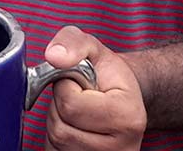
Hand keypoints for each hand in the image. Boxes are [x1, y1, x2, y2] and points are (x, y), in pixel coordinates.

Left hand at [42, 26, 146, 150]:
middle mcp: (123, 147)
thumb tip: (54, 56)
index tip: (80, 82)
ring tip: (77, 111)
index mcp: (128, 117)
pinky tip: (74, 126)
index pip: (70, 105)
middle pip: (60, 128)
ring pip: (57, 142)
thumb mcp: (93, 48)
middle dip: (59, 106)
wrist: (123, 97)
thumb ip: (72, 42)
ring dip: (58, 121)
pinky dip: (57, 139)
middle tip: (78, 97)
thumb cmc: (107, 74)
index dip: (66, 87)